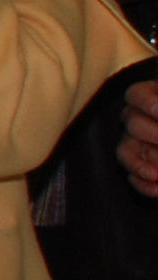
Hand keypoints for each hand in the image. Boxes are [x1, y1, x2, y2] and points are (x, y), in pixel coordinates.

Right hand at [123, 80, 157, 199]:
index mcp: (155, 98)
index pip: (137, 95)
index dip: (145, 102)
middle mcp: (140, 119)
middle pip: (132, 122)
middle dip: (154, 134)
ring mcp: (137, 144)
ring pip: (126, 150)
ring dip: (149, 160)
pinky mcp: (139, 168)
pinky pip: (131, 175)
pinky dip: (144, 184)